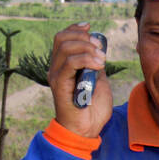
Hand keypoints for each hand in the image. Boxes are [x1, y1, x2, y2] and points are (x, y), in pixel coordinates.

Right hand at [49, 22, 112, 138]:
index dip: (76, 29)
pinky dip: (86, 59)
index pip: (63, 37)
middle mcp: (56, 68)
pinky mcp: (60, 84)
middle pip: (62, 38)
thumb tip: (99, 49)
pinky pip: (69, 63)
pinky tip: (98, 65)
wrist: (87, 130)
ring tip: (102, 59)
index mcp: (64, 65)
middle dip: (84, 38)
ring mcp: (56, 76)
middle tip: (100, 49)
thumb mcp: (99, 80)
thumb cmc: (93, 109)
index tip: (91, 29)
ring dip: (87, 48)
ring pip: (65, 47)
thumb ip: (95, 64)